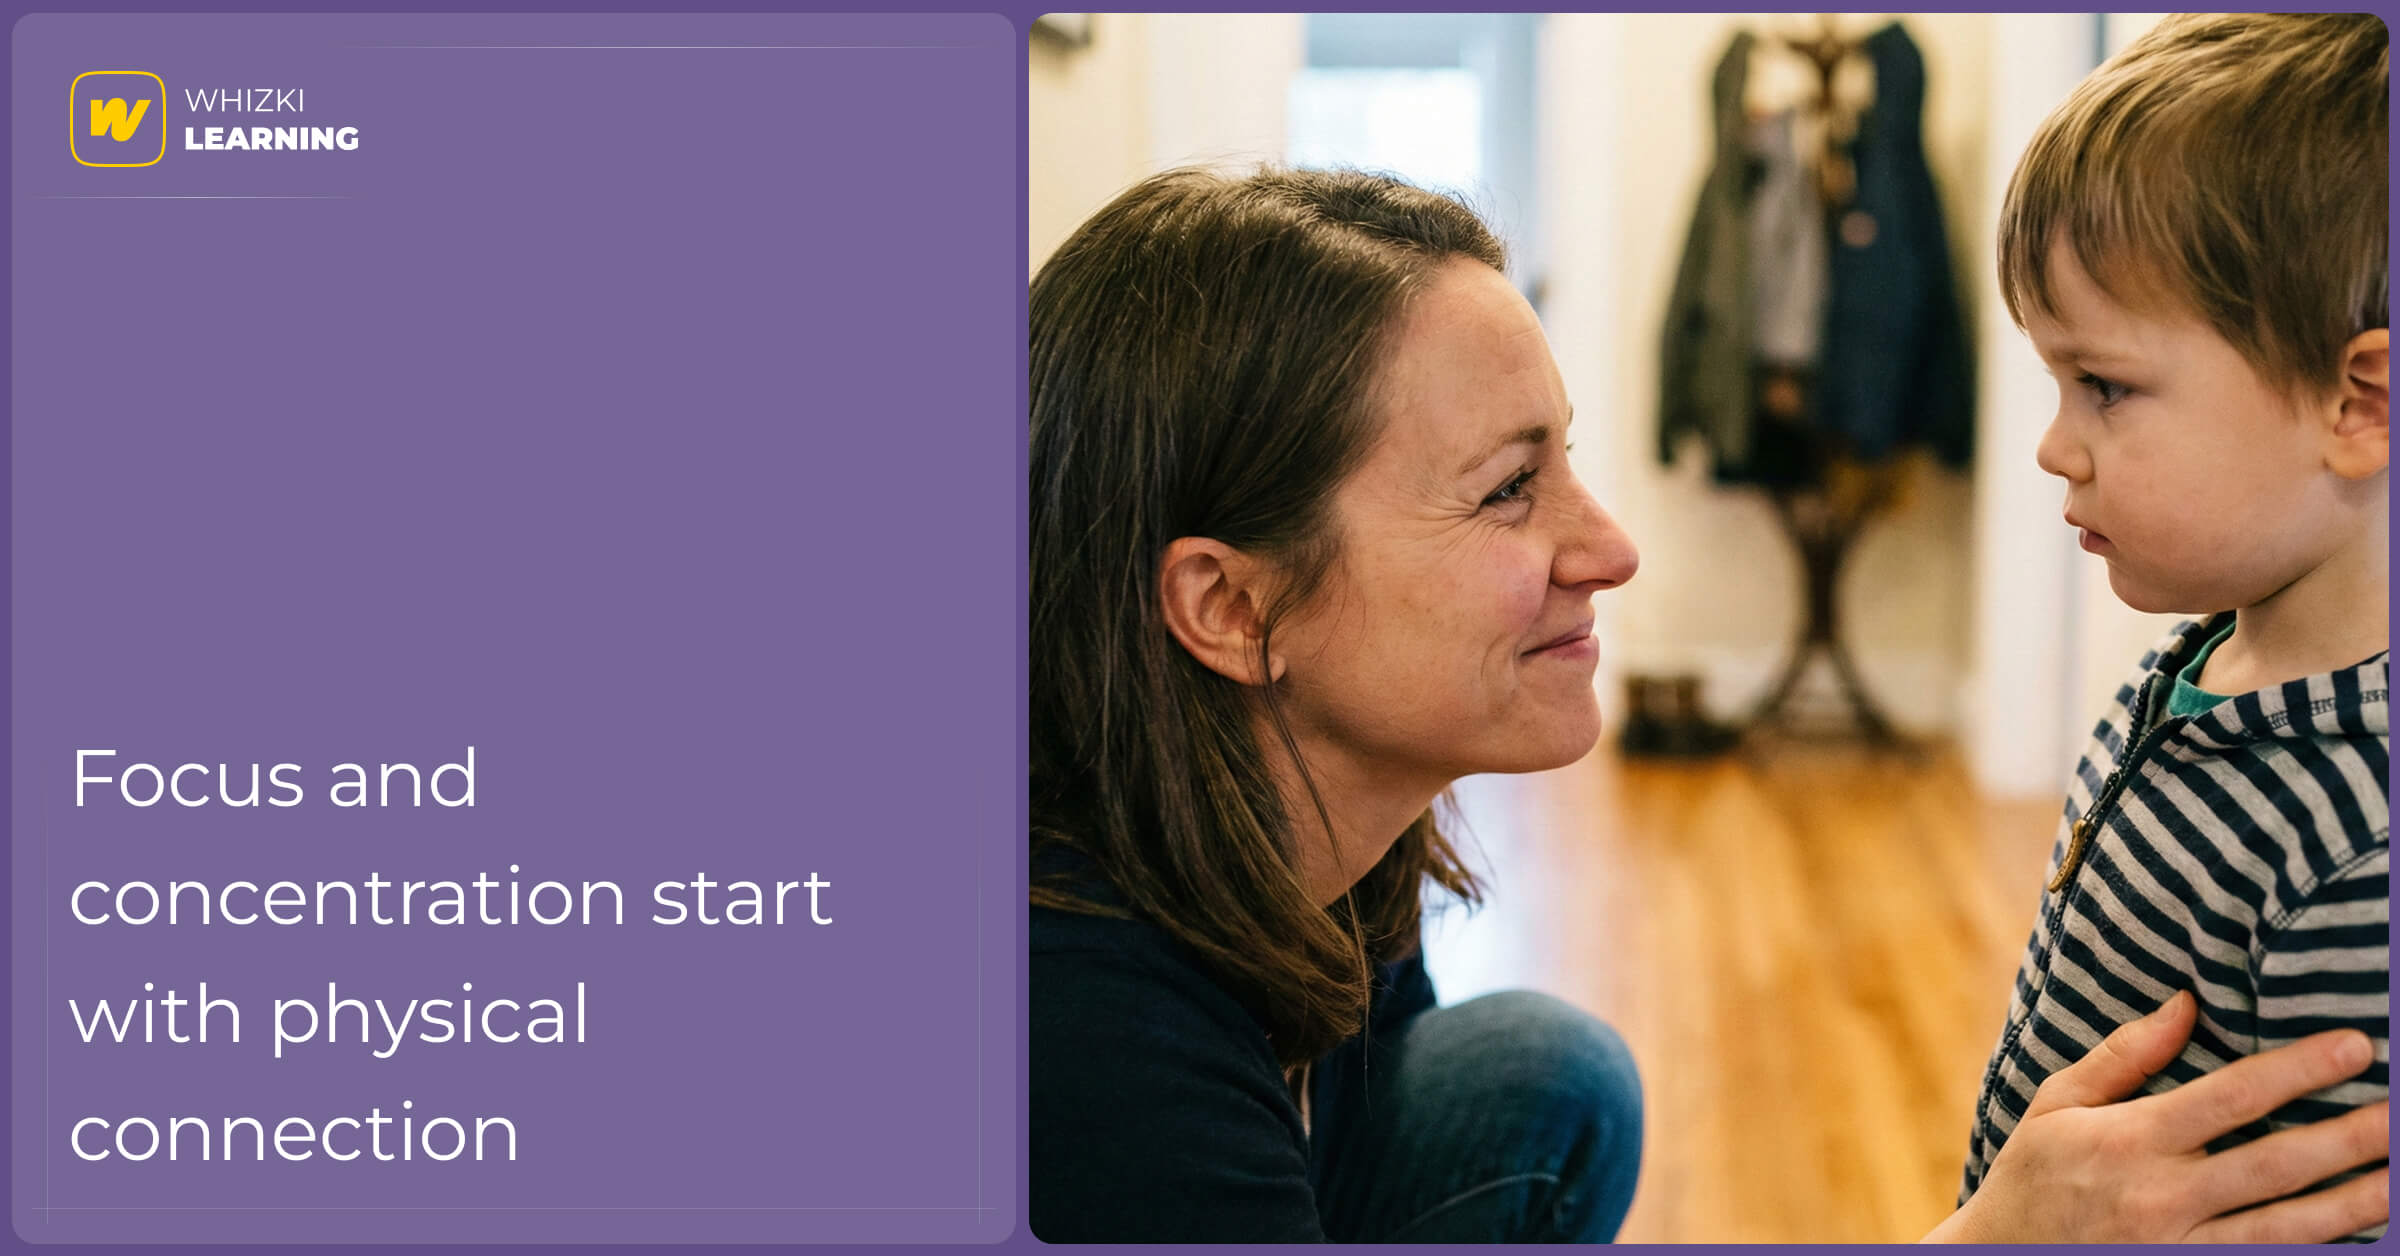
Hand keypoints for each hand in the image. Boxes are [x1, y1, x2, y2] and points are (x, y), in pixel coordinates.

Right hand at [1924, 991, 2388, 1242]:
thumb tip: (2186, 1003)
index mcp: (2129, 1139)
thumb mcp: (2056, 1103)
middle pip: (2274, 1164)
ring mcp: (2178, 1245)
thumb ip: (2123, 1054)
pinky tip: (2353, 1229)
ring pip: (2286, 1227)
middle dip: (2348, 1138)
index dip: (2297, 1071)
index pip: (2231, 1096)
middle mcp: (2161, 1195)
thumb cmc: (2030, 1176)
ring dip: (2352, 1203)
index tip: (2354, 1047)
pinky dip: (2313, 1247)